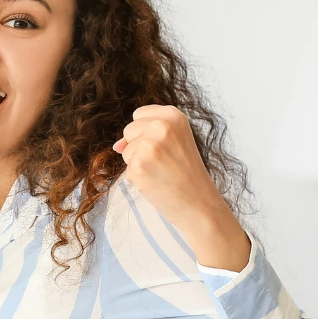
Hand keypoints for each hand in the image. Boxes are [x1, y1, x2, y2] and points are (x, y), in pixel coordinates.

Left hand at [113, 105, 249, 270]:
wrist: (200, 204)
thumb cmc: (188, 173)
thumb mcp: (176, 141)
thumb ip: (147, 134)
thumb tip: (117, 145)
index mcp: (173, 115)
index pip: (138, 114)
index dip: (145, 132)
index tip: (165, 146)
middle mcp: (161, 126)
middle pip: (128, 130)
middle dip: (139, 146)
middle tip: (165, 161)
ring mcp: (149, 146)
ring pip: (125, 150)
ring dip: (138, 162)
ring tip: (162, 171)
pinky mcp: (138, 166)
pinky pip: (126, 168)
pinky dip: (138, 177)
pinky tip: (156, 182)